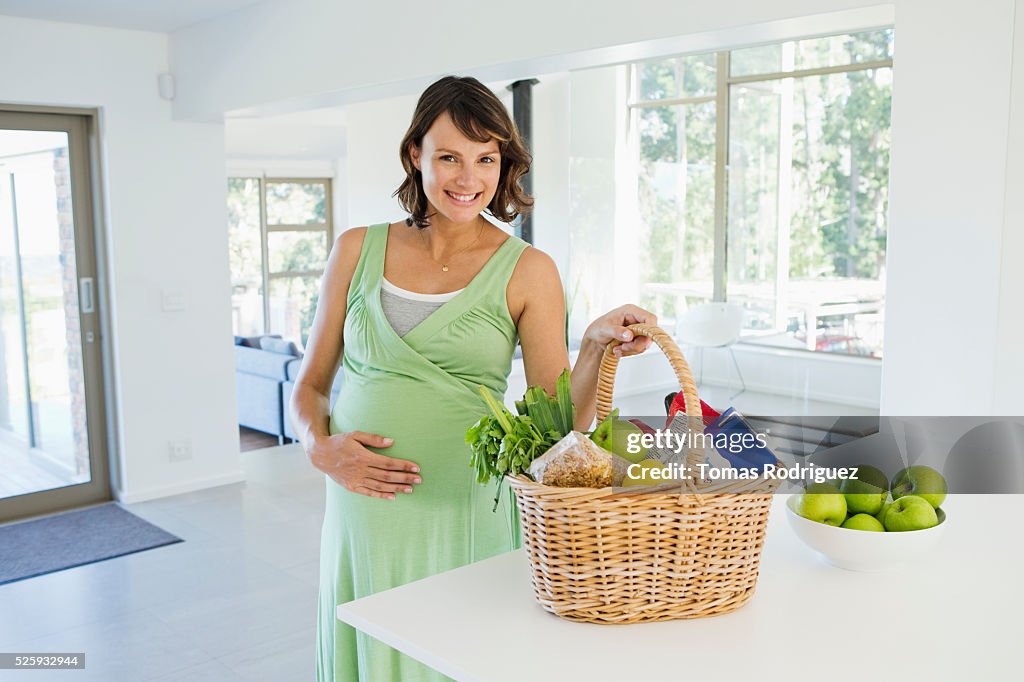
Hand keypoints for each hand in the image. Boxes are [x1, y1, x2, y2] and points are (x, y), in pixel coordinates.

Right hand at [305, 431, 420, 499]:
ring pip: (380, 486)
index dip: (403, 465)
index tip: (416, 467)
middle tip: (419, 479)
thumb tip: (392, 442)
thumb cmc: (340, 442)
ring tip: (410, 489)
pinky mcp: (351, 487)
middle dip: (404, 478)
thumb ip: (373, 439)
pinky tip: (392, 497)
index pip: (388, 463)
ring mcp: (356, 480)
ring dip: (396, 488)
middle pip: (387, 476)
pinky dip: (381, 495)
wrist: (320, 454)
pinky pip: (369, 493)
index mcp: (363, 456)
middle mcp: (360, 470)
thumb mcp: (355, 434)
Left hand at [583, 304, 657, 357]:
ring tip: (616, 349)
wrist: (595, 339)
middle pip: (649, 334)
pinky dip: (629, 353)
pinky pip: (639, 349)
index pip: (650, 318)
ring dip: (631, 350)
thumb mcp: (604, 329)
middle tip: (623, 347)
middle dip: (636, 345)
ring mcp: (637, 331)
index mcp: (631, 311)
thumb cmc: (598, 329)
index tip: (642, 340)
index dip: (651, 330)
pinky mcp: (636, 340)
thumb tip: (629, 335)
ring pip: (644, 344)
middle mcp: (637, 320)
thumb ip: (617, 331)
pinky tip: (618, 350)